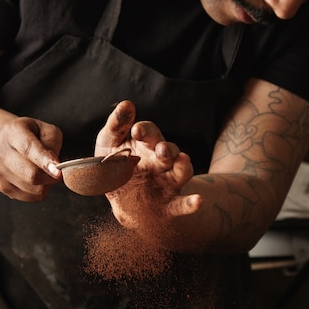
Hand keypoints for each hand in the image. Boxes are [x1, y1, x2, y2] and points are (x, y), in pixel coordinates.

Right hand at [0, 116, 61, 201]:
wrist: (7, 142)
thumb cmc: (33, 135)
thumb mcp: (47, 129)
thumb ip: (53, 144)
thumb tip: (55, 166)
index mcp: (13, 132)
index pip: (28, 149)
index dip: (45, 162)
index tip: (58, 172)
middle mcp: (0, 151)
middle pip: (30, 174)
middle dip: (51, 177)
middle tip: (60, 172)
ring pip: (31, 188)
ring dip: (46, 184)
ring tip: (46, 172)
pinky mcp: (2, 186)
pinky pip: (28, 197)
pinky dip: (39, 192)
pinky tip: (39, 180)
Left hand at [95, 101, 202, 240]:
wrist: (120, 203)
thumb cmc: (114, 166)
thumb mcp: (109, 143)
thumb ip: (117, 125)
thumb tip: (126, 104)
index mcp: (146, 145)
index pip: (150, 133)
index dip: (145, 131)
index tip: (136, 130)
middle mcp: (161, 161)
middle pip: (169, 151)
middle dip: (166, 149)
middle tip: (160, 148)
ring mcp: (167, 182)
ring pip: (181, 172)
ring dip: (182, 166)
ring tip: (181, 162)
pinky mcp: (169, 205)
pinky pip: (182, 205)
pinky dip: (191, 203)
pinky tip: (199, 201)